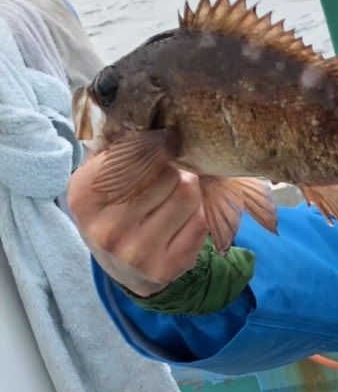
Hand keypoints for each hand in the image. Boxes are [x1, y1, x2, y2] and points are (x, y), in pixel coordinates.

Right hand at [67, 153, 208, 296]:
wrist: (122, 267)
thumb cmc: (114, 210)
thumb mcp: (100, 178)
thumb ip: (116, 148)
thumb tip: (151, 123)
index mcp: (83, 198)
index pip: (132, 155)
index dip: (155, 146)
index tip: (161, 145)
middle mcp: (105, 229)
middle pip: (166, 173)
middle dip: (175, 168)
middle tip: (173, 172)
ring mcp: (135, 252)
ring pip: (187, 194)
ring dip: (191, 187)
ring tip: (178, 192)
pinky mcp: (165, 267)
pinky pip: (200, 221)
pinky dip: (199, 211)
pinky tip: (184, 215)